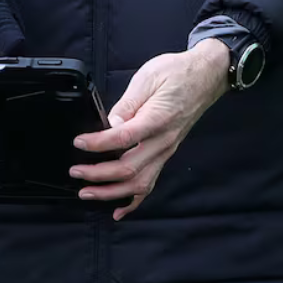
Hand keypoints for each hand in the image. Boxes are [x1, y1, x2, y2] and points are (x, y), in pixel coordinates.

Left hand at [70, 39, 229, 218]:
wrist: (206, 76)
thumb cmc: (177, 73)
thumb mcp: (147, 78)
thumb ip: (127, 104)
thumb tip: (110, 125)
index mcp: (157, 119)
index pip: (123, 138)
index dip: (98, 144)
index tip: (79, 143)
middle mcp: (164, 140)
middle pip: (129, 168)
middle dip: (98, 174)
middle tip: (76, 172)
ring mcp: (166, 150)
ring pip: (139, 183)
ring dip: (111, 192)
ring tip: (88, 193)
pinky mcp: (166, 154)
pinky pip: (151, 183)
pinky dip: (134, 201)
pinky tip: (118, 209)